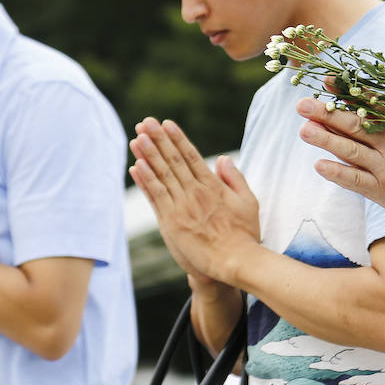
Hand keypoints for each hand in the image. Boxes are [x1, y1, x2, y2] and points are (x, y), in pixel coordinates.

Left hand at [128, 118, 259, 286]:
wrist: (234, 261)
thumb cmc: (244, 234)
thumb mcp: (248, 201)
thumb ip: (235, 178)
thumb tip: (223, 159)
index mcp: (213, 186)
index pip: (192, 156)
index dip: (177, 139)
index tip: (167, 124)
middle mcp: (195, 192)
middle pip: (173, 160)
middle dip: (158, 139)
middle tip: (146, 122)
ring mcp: (182, 206)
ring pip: (162, 175)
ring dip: (148, 155)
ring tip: (137, 137)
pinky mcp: (171, 222)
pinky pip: (155, 196)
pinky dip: (145, 181)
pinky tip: (136, 166)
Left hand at [295, 90, 384, 222]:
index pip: (371, 103)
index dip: (347, 91)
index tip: (326, 79)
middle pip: (355, 126)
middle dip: (327, 114)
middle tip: (301, 104)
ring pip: (352, 151)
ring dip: (327, 140)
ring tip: (304, 130)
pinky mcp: (384, 192)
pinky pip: (357, 181)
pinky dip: (338, 173)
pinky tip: (319, 165)